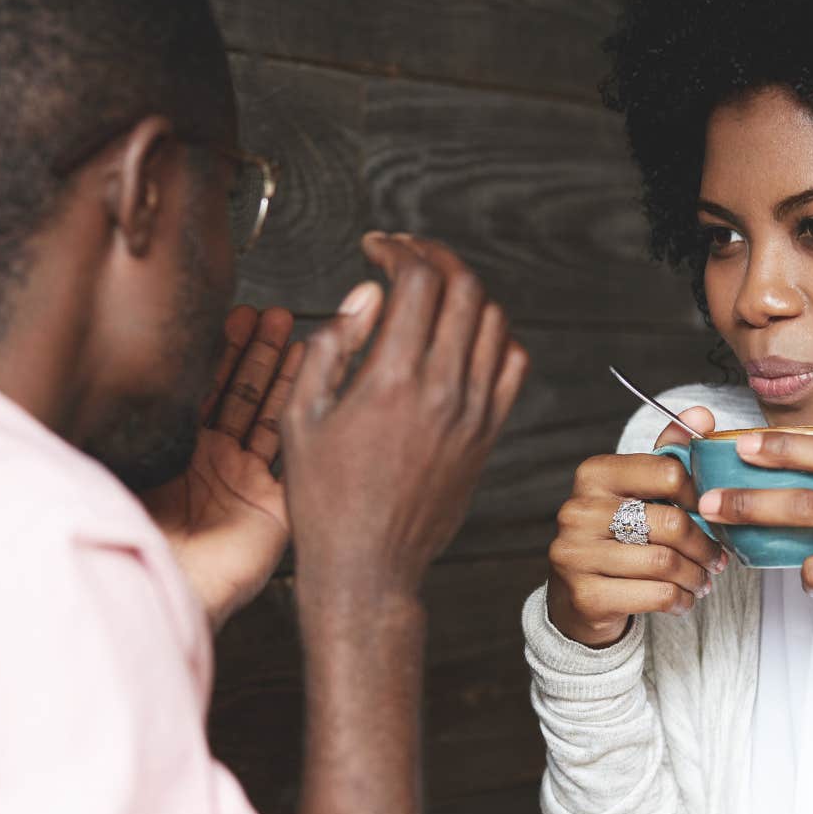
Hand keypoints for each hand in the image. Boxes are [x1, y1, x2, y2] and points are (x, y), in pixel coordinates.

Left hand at [144, 306, 304, 631]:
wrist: (165, 590)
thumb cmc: (132, 536)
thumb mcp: (117, 466)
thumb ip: (115, 428)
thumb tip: (89, 376)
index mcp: (170, 453)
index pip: (198, 390)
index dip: (216, 353)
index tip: (230, 315)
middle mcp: (209, 463)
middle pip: (236, 394)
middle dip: (252, 350)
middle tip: (268, 313)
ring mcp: (241, 481)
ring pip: (264, 412)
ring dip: (277, 371)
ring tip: (289, 331)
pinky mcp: (271, 504)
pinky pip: (288, 449)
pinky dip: (298, 409)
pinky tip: (308, 378)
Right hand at [282, 233, 528, 620]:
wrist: (368, 566)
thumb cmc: (324, 499)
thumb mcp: (300, 416)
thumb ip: (332, 345)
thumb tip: (367, 294)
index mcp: (389, 379)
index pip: (416, 281)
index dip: (397, 249)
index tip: (376, 248)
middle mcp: (441, 390)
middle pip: (462, 287)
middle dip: (433, 256)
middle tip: (406, 255)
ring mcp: (473, 412)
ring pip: (493, 319)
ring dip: (464, 291)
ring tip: (433, 291)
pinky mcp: (488, 434)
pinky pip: (512, 364)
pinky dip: (495, 335)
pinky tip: (465, 336)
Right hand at [545, 406, 728, 646]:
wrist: (577, 597)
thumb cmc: (616, 536)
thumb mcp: (639, 490)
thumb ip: (670, 453)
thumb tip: (702, 416)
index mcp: (594, 475)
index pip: (668, 472)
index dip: (701, 496)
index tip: (710, 513)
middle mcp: (578, 510)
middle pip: (670, 522)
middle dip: (704, 545)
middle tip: (717, 558)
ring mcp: (576, 554)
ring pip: (665, 562)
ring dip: (695, 576)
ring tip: (703, 579)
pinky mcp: (586, 595)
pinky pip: (654, 595)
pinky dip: (680, 600)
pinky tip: (684, 599)